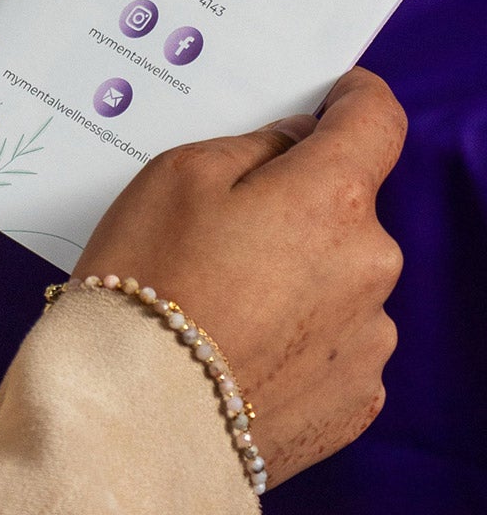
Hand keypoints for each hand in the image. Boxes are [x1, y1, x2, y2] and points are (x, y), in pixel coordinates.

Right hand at [75, 67, 405, 487]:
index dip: (354, 99)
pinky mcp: (356, 403)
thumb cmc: (149, 278)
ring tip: (223, 301)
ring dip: (301, 275)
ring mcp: (370, 340)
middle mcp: (371, 265)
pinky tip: (242, 349)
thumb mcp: (179, 173)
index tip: (332, 97)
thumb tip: (298, 142)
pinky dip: (299, 336)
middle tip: (225, 226)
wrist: (137, 417)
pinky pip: (336, 343)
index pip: (377, 121)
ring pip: (342, 277)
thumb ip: (255, 143)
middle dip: (301, 204)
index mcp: (332, 198)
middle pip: (349, 207)